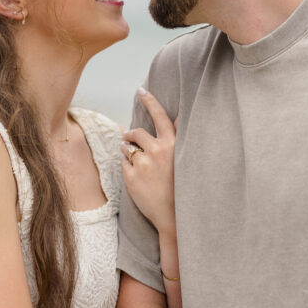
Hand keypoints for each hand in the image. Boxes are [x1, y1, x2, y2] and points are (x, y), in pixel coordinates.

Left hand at [121, 88, 175, 233]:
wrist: (174, 216)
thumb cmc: (181, 187)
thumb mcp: (183, 160)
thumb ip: (178, 138)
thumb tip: (180, 116)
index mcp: (172, 145)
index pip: (160, 116)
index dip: (150, 101)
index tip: (141, 91)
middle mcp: (157, 152)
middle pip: (137, 133)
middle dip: (130, 134)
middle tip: (128, 136)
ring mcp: (143, 164)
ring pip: (127, 149)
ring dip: (127, 150)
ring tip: (136, 161)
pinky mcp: (131, 177)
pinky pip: (124, 164)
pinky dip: (127, 166)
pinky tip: (138, 176)